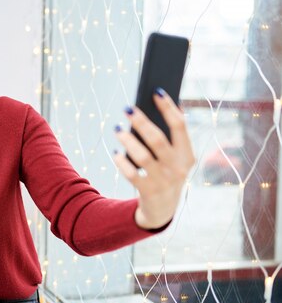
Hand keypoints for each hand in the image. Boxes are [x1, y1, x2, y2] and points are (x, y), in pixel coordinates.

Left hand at [113, 89, 195, 229]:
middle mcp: (178, 168)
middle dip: (141, 121)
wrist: (162, 210)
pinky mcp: (149, 192)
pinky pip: (132, 174)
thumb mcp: (174, 159)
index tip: (156, 91)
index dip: (168, 107)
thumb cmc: (165, 175)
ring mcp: (164, 181)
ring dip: (127, 140)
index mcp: (187, 155)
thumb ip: (167, 140)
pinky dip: (121, 163)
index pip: (180, 125)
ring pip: (143, 156)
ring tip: (116, 129)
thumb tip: (150, 109)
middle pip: (158, 139)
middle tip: (127, 108)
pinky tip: (114, 154)